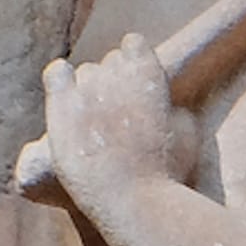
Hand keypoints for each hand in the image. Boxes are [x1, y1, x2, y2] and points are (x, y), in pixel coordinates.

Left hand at [41, 35, 195, 218]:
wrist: (135, 202)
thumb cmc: (168, 173)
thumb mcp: (187, 131)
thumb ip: (173, 106)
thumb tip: (165, 101)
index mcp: (149, 74)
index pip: (135, 44)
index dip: (138, 60)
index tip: (140, 78)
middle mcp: (115, 76)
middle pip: (110, 61)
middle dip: (117, 78)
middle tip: (123, 108)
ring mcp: (86, 92)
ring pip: (85, 72)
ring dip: (93, 87)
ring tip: (99, 116)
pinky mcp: (61, 110)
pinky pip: (57, 75)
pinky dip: (61, 77)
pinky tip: (65, 87)